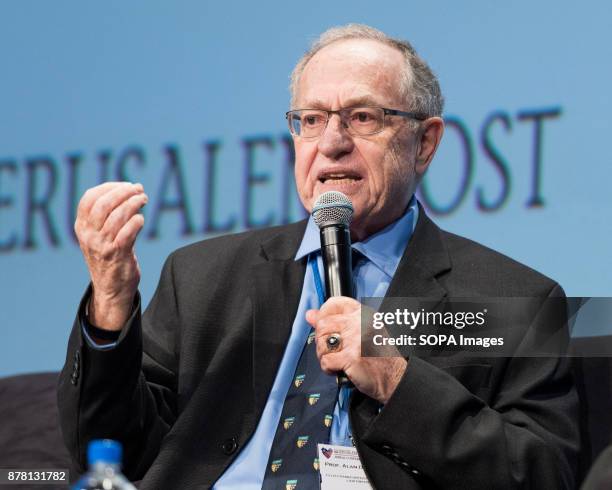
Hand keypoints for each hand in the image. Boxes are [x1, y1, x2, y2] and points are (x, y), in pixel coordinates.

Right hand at [74, 182, 147, 329]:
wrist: (111, 290)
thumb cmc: (109, 258)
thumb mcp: (99, 236)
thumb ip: (106, 216)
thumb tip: (126, 191)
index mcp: (81, 227)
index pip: (89, 198)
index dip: (108, 187)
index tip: (126, 185)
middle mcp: (88, 235)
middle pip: (104, 204)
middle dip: (124, 192)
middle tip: (139, 189)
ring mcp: (102, 245)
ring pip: (118, 215)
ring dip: (134, 203)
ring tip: (144, 199)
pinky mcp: (117, 254)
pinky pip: (128, 232)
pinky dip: (137, 221)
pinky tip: (141, 220)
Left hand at [306, 297, 406, 403]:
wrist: (395, 377)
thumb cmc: (380, 356)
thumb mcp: (361, 332)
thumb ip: (335, 321)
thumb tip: (310, 314)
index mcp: (363, 314)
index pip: (334, 303)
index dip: (323, 314)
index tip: (323, 325)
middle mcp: (360, 323)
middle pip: (323, 325)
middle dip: (322, 341)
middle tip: (333, 350)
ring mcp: (356, 340)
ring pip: (322, 343)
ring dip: (324, 356)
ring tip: (337, 361)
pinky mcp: (352, 357)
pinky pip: (326, 361)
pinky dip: (328, 369)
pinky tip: (339, 369)